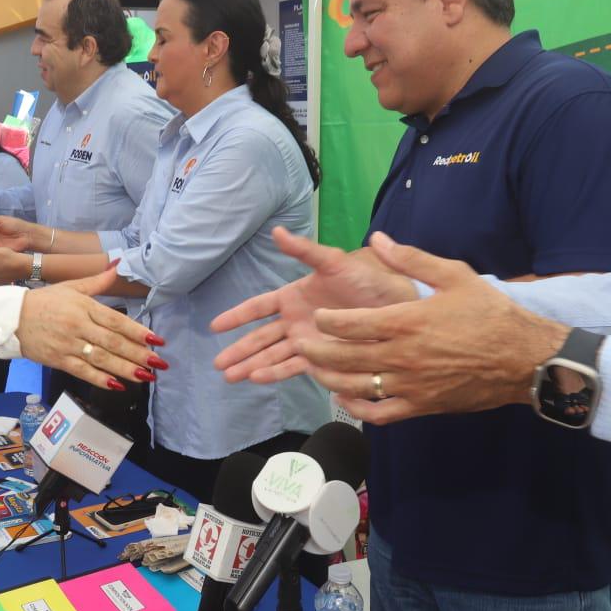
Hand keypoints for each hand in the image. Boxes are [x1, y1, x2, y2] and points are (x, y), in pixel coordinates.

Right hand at [18, 265, 165, 389]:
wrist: (10, 317)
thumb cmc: (44, 301)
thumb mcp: (71, 286)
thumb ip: (98, 281)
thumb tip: (118, 264)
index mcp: (84, 306)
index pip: (116, 321)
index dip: (138, 332)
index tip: (156, 340)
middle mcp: (78, 325)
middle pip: (113, 342)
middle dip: (139, 354)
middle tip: (160, 363)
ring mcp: (68, 344)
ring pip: (102, 359)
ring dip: (126, 369)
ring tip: (146, 376)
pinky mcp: (58, 360)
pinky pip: (83, 372)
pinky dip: (100, 379)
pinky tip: (118, 385)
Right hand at [210, 227, 416, 383]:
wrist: (396, 306)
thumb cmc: (365, 280)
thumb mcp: (333, 261)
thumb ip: (303, 250)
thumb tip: (276, 231)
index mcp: (293, 296)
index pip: (258, 307)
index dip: (237, 316)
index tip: (215, 327)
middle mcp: (295, 320)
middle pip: (260, 338)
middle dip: (239, 350)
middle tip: (217, 365)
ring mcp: (306, 341)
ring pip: (271, 355)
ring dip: (251, 366)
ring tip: (230, 378)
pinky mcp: (320, 358)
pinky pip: (292, 366)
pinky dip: (275, 373)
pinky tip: (257, 379)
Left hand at [298, 232, 567, 424]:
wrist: (525, 359)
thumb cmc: (490, 313)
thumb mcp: (454, 275)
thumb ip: (410, 258)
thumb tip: (377, 238)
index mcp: (406, 322)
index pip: (349, 324)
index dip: (326, 321)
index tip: (317, 316)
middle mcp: (402, 356)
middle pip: (343, 358)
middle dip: (315, 351)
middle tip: (301, 344)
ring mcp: (410, 385)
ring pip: (355, 387)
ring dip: (329, 379)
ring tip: (316, 369)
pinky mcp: (421, 406)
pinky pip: (379, 412)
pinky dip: (358, 407)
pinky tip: (347, 397)